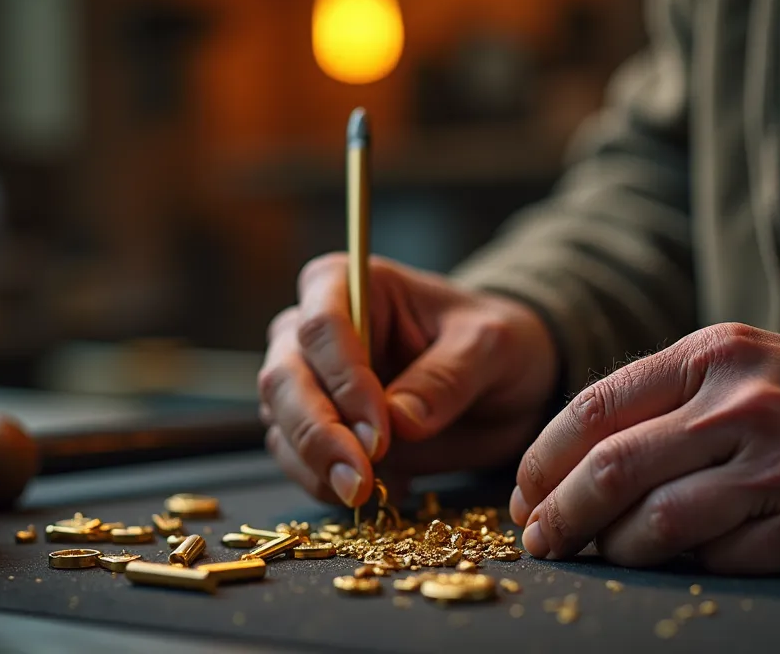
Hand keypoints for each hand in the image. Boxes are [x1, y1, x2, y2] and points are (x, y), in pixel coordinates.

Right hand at [260, 253, 558, 508]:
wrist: (499, 381)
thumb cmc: (492, 343)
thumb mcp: (491, 347)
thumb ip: (448, 377)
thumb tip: (400, 421)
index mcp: (348, 284)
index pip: (323, 327)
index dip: (344, 382)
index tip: (380, 434)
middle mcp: (311, 328)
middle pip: (283, 377)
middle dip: (317, 435)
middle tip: (360, 481)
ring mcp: (305, 380)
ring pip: (281, 423)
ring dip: (315, 467)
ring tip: (368, 495)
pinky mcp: (314, 427)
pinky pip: (298, 460)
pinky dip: (327, 485)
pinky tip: (383, 492)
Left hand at [509, 323, 779, 572]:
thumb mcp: (756, 358)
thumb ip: (674, 391)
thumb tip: (581, 450)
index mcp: (716, 353)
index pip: (596, 406)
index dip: (544, 457)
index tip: (525, 491)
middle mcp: (743, 405)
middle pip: (612, 469)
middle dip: (558, 514)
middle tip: (539, 540)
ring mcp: (779, 470)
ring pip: (657, 523)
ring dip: (614, 550)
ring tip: (601, 557)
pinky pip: (718, 558)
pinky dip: (687, 565)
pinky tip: (679, 561)